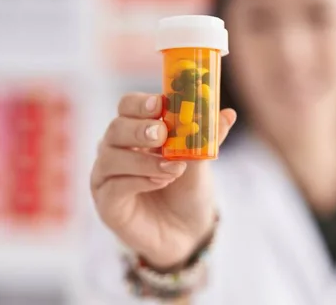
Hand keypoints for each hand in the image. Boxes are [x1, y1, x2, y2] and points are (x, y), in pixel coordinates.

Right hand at [91, 93, 236, 268]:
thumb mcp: (201, 162)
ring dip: (144, 160)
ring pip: (112, 157)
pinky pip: (113, 186)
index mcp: (136, 131)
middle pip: (116, 128)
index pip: (128, 106)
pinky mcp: (107, 203)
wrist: (188, 231)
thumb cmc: (188, 190)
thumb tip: (229, 114)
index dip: (140, 103)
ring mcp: (107, 177)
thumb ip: (208, 138)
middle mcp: (116, 150)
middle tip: (162, 134)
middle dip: (140, 129)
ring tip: (174, 169)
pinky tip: (160, 182)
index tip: (160, 104)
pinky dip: (138, 181)